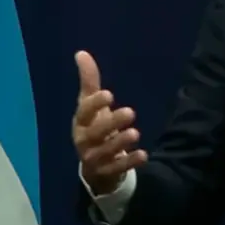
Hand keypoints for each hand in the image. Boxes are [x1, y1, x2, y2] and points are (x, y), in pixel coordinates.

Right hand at [72, 50, 147, 194]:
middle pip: (95, 132)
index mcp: (81, 122)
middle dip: (111, 122)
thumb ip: (89, 81)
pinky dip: (129, 162)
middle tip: (131, 112)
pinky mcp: (105, 172)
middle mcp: (84, 140)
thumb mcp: (91, 105)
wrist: (94, 165)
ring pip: (104, 152)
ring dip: (120, 143)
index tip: (109, 94)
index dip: (95, 104)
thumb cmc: (94, 128)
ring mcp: (93, 158)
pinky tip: (143, 155)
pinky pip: (116, 168)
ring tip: (135, 133)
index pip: (84, 111)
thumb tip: (81, 52)